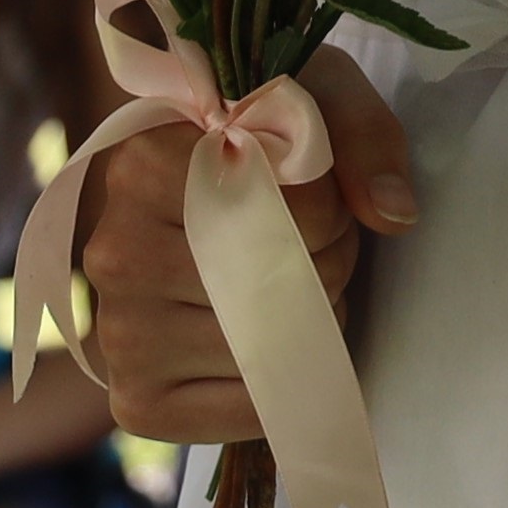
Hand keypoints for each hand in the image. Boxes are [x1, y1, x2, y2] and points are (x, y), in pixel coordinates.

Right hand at [79, 49, 412, 449]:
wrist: (197, 188)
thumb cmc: (258, 140)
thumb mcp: (315, 97)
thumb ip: (362, 136)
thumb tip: (393, 214)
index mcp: (142, 165)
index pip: (283, 208)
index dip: (327, 208)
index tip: (313, 191)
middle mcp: (114, 253)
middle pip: (278, 285)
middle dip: (325, 265)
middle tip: (306, 242)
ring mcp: (118, 335)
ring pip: (269, 349)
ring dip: (311, 321)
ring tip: (284, 283)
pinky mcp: (139, 401)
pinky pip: (250, 410)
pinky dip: (285, 381)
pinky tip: (266, 338)